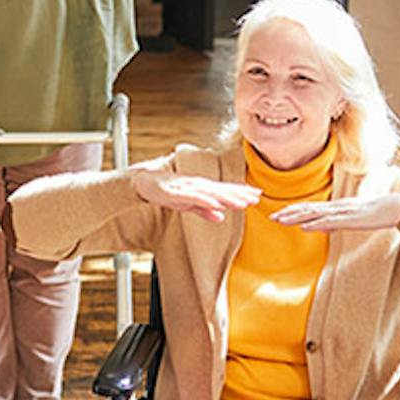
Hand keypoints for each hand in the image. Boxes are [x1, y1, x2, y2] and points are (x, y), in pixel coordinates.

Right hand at [130, 170, 259, 222]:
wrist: (142, 182)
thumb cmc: (166, 191)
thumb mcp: (187, 203)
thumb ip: (203, 210)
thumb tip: (221, 216)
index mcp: (201, 189)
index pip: (224, 190)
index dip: (241, 192)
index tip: (257, 195)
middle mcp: (197, 186)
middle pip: (222, 191)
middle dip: (240, 194)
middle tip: (257, 198)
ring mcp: (187, 188)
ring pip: (211, 193)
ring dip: (227, 197)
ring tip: (242, 202)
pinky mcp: (176, 192)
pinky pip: (193, 198)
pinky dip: (205, 200)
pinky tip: (216, 204)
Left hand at [271, 192, 399, 231]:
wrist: (393, 208)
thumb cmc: (373, 214)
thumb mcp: (350, 219)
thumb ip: (333, 222)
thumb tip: (318, 227)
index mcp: (335, 207)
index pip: (309, 208)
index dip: (293, 210)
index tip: (278, 214)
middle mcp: (335, 207)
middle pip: (307, 209)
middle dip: (288, 213)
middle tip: (272, 217)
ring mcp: (341, 212)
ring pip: (314, 214)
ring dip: (296, 217)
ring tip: (282, 220)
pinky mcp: (349, 218)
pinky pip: (330, 222)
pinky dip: (315, 224)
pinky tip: (305, 227)